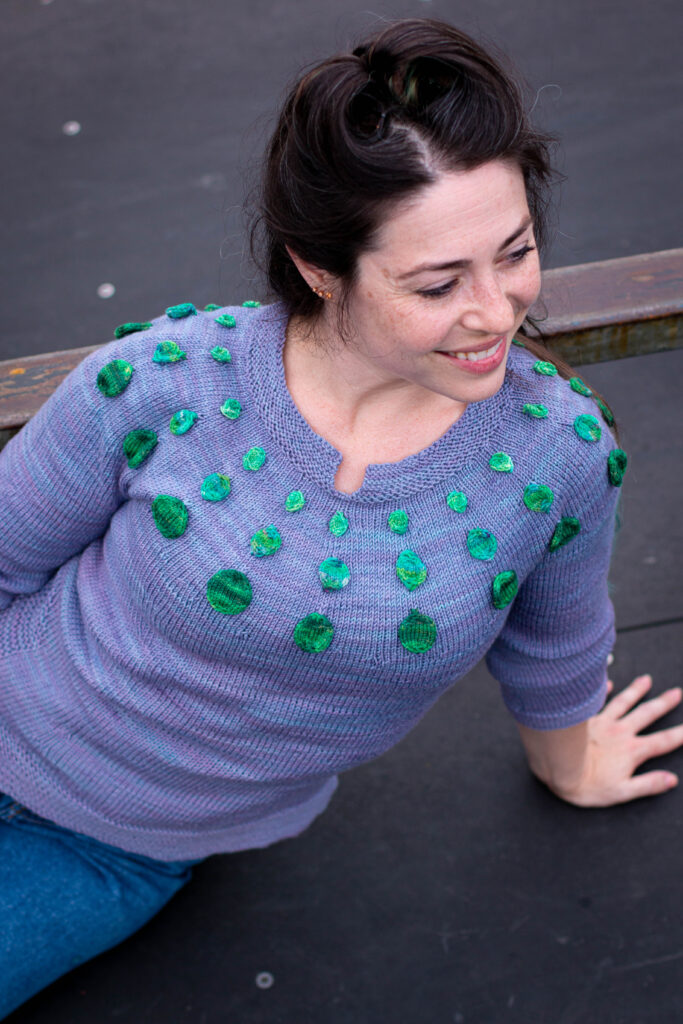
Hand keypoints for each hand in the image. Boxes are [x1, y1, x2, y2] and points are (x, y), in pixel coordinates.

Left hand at [558, 675, 682, 806]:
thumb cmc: (588, 785)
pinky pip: (596, 701)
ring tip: (646, 679)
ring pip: (623, 702)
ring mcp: (602, 723)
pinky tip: (608, 682)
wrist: (558, 770)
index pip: (662, 741)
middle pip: (646, 714)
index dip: (680, 734)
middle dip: (663, 703)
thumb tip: (671, 780)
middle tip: (677, 692)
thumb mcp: (623, 793)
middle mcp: (620, 732)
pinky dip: (603, 690)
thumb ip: (648, 785)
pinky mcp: (585, 719)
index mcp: (631, 751)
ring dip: (636, 690)